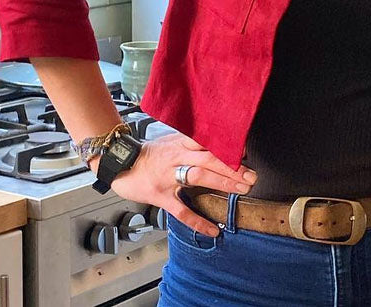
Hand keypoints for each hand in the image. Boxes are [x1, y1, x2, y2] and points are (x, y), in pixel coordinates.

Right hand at [96, 133, 256, 236]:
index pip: (208, 141)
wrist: (119, 163)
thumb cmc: (148, 153)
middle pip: (209, 158)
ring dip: (223, 183)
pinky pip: (182, 210)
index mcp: (181, 142)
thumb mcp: (170, 140)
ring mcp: (168, 177)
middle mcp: (177, 156)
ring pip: (199, 177)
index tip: (246, 151)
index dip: (228, 146)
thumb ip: (191, 142)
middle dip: (232, 167)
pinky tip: (213, 230)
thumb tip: (215, 144)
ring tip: (241, 190)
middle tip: (251, 176)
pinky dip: (198, 221)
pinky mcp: (161, 196)